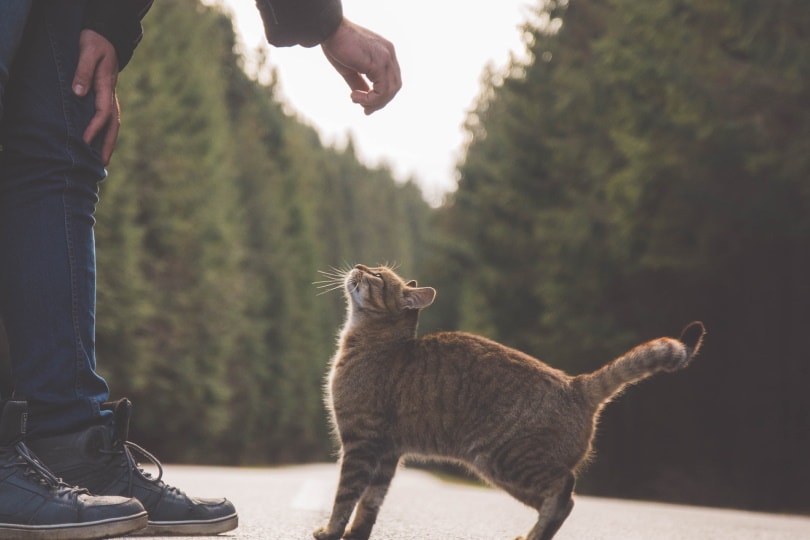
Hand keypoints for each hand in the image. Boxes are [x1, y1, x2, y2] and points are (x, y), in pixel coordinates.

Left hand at [74, 29, 119, 164]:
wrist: (107, 37)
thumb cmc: (95, 43)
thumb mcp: (88, 52)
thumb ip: (83, 72)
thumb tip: (78, 93)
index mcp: (106, 86)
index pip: (102, 112)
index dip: (94, 128)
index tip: (85, 141)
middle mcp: (111, 95)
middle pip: (114, 124)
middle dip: (108, 144)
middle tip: (103, 163)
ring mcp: (111, 96)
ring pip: (114, 124)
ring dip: (110, 142)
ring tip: (104, 160)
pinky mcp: (108, 96)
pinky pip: (110, 118)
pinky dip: (108, 132)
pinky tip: (101, 141)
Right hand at [321, 19, 400, 114]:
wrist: (329, 29)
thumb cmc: (337, 45)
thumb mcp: (351, 69)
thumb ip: (359, 83)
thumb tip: (364, 99)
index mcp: (385, 53)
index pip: (392, 80)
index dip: (381, 96)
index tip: (366, 105)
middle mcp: (389, 54)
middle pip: (394, 87)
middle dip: (380, 102)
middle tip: (365, 110)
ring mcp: (386, 58)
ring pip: (390, 91)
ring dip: (374, 102)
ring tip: (356, 100)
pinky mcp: (379, 63)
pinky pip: (382, 90)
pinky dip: (370, 99)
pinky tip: (355, 96)